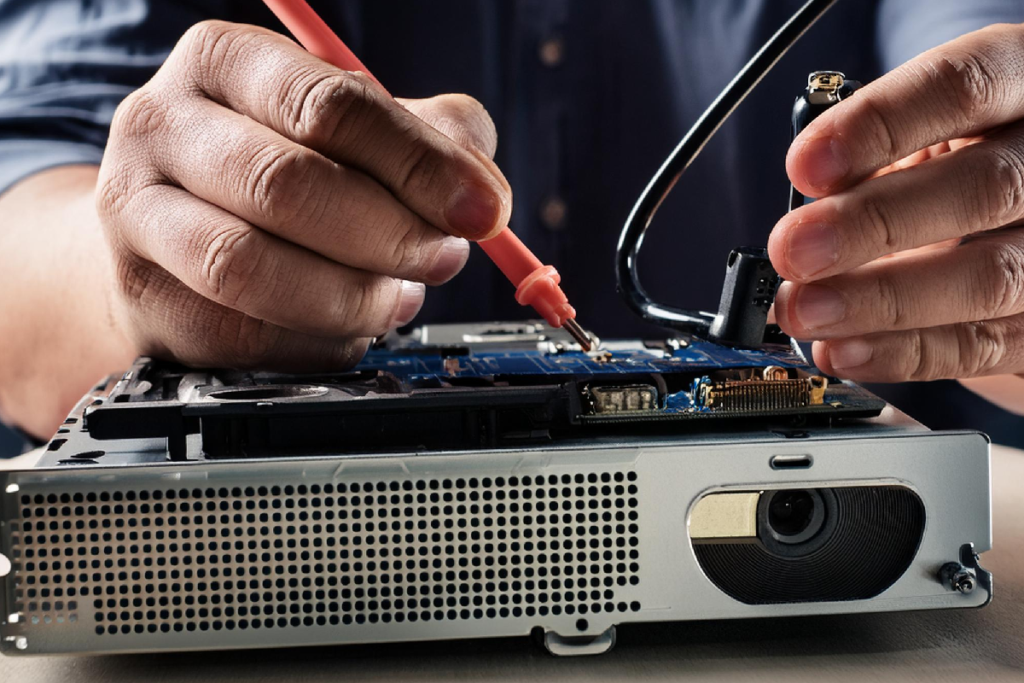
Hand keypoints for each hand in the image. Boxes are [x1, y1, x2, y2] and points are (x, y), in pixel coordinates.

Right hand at [97, 20, 509, 369]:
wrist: (170, 226)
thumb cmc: (274, 166)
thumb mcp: (351, 129)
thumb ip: (428, 139)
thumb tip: (481, 191)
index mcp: (224, 62)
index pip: (328, 106)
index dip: (418, 164)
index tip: (482, 210)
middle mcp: (162, 126)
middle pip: (286, 185)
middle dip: (389, 236)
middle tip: (442, 260)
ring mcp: (136, 214)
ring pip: (252, 269)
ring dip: (351, 297)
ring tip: (397, 299)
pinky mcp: (142, 294)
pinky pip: (242, 334)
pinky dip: (316, 340)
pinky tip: (344, 325)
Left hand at [770, 23, 1023, 388]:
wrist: (1016, 228)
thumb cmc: (954, 168)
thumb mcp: (922, 139)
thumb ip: (872, 161)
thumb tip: (800, 215)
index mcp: (1023, 83)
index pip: (965, 85)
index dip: (881, 124)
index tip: (806, 164)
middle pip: (984, 188)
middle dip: (872, 224)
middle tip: (793, 250)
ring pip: (991, 277)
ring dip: (880, 300)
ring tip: (804, 310)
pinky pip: (985, 344)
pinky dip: (904, 352)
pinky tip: (844, 349)